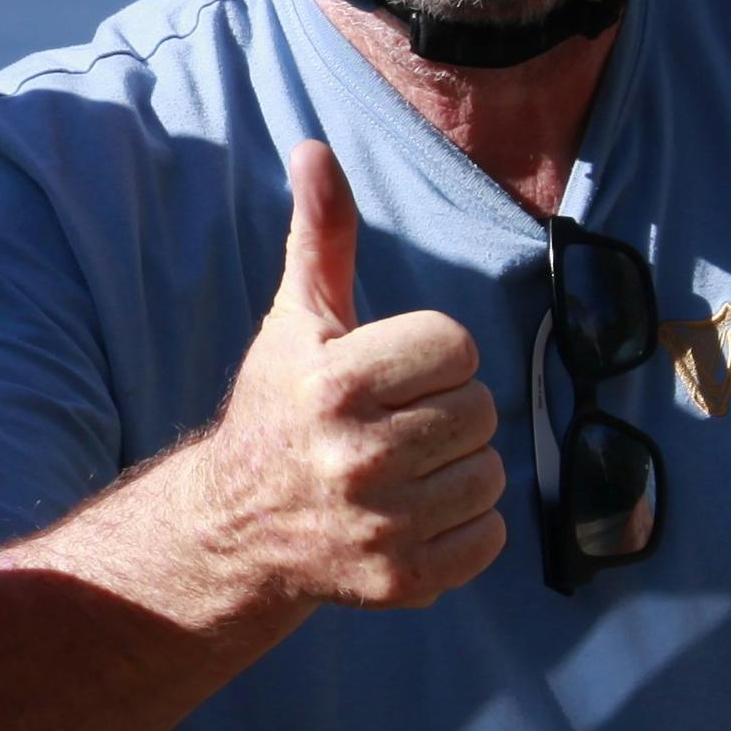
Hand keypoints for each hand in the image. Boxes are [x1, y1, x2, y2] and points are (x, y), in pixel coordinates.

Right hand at [208, 141, 506, 610]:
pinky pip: (490, 539)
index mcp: (335, 385)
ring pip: (491, 476)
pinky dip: (467, 527)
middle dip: (449, 410)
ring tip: (407, 469)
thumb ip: (322, 235)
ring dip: (460, 469)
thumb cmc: (280, 406)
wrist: (239, 527)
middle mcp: (356, 459)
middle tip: (399, 422)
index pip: (459, 347)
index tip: (389, 374)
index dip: (431, 355)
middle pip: (481, 411)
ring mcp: (380, 527)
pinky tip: (417, 513)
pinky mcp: (400, 582)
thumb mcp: (297, 319)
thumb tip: (315, 148)